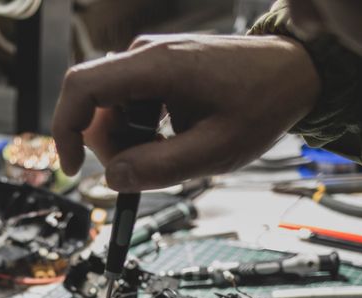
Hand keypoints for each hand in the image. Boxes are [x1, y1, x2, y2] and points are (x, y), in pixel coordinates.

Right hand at [52, 34, 320, 191]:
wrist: (294, 71)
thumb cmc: (262, 103)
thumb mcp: (215, 150)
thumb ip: (160, 168)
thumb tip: (112, 180)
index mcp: (156, 65)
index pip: (82, 87)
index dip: (66, 129)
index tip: (72, 169)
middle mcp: (147, 54)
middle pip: (96, 105)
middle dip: (110, 147)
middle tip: (144, 173)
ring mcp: (153, 59)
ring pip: (114, 109)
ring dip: (131, 141)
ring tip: (176, 152)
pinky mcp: (160, 69)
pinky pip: (133, 104)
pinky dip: (144, 130)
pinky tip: (178, 138)